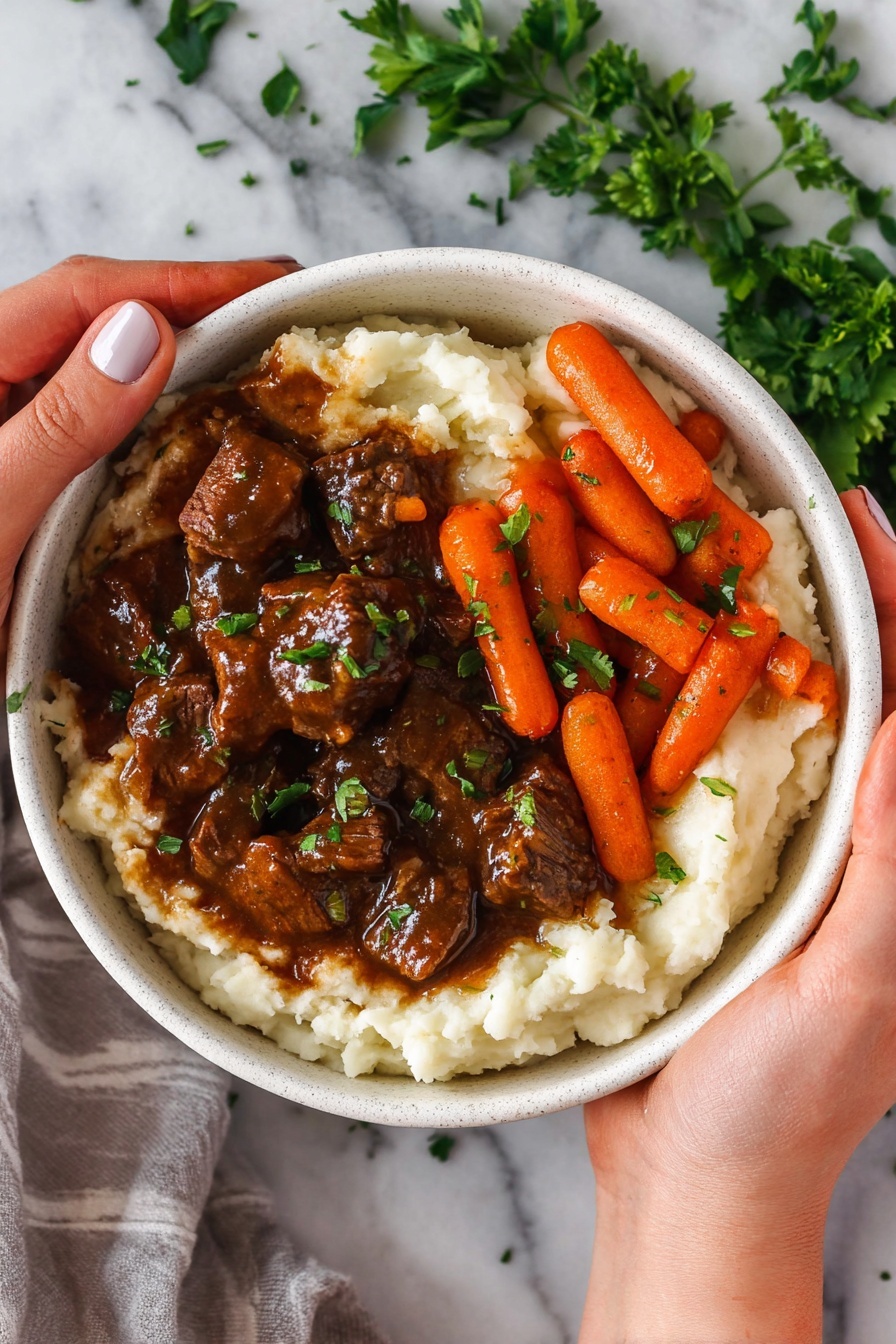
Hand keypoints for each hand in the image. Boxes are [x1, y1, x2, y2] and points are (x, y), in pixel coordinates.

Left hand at [0, 254, 298, 633]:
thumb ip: (57, 424)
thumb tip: (144, 336)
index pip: (77, 297)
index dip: (177, 282)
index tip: (268, 286)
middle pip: (94, 327)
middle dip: (190, 314)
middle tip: (282, 323)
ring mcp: (9, 449)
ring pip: (101, 384)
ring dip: (180, 370)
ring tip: (257, 371)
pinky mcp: (25, 498)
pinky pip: (100, 445)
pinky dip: (156, 433)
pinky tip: (199, 444)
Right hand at [580, 487, 895, 1343]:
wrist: (689, 1183)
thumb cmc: (777, 1107)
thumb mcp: (847, 989)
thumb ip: (888, 865)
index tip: (855, 512)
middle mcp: (850, 843)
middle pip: (850, 690)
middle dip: (826, 596)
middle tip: (766, 511)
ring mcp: (782, 857)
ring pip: (771, 718)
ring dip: (740, 636)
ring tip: (694, 561)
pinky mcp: (714, 876)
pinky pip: (699, 770)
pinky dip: (674, 708)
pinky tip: (629, 666)